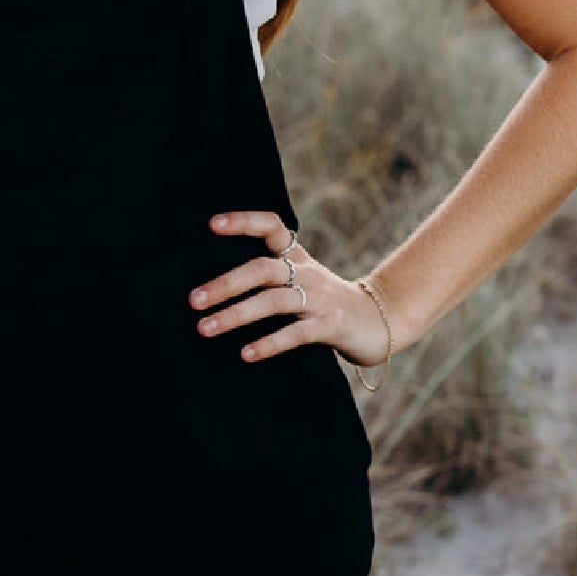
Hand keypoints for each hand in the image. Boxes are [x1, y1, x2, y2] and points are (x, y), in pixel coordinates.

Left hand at [189, 210, 394, 370]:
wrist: (382, 322)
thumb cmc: (329, 305)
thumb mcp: (303, 282)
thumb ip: (270, 280)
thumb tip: (215, 291)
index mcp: (298, 259)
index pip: (272, 227)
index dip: (244, 222)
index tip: (212, 224)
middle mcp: (307, 274)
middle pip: (262, 269)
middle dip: (226, 284)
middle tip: (194, 300)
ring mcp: (320, 299)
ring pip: (273, 301)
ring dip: (236, 315)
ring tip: (206, 328)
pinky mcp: (330, 326)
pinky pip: (295, 334)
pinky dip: (269, 343)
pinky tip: (246, 354)